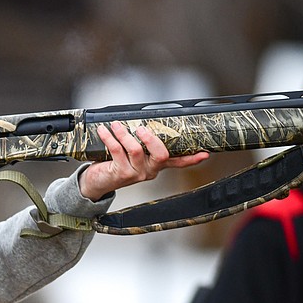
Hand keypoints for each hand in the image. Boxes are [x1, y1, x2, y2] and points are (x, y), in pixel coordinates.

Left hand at [77, 121, 208, 200]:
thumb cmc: (115, 163)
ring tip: (116, 125)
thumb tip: (142, 120)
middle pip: (161, 155)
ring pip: (136, 150)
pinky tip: (104, 130)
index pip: (178, 162)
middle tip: (141, 128)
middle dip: (152, 139)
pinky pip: (117, 151)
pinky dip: (110, 137)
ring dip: (124, 133)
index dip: (192, 158)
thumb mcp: (133, 153)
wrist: (97, 182)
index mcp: (156, 165)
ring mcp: (137, 173)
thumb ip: (141, 142)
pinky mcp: (121, 173)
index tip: (205, 153)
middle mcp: (150, 170)